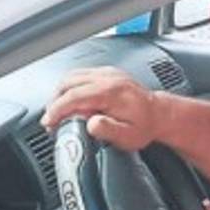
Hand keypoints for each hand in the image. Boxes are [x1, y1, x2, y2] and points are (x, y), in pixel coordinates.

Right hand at [42, 66, 172, 151]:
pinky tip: (71, 102)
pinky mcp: (106, 73)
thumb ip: (108, 130)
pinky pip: (80, 75)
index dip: (57, 110)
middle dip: (54, 102)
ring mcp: (107, 72)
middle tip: (52, 120)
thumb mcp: (129, 137)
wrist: (159, 114)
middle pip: (68, 83)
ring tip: (59, 113)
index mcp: (111, 92)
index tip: (49, 122)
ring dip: (60, 94)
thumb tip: (90, 124)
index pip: (74, 96)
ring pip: (71, 76)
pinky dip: (70, 88)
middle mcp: (108, 77)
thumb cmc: (145, 126)